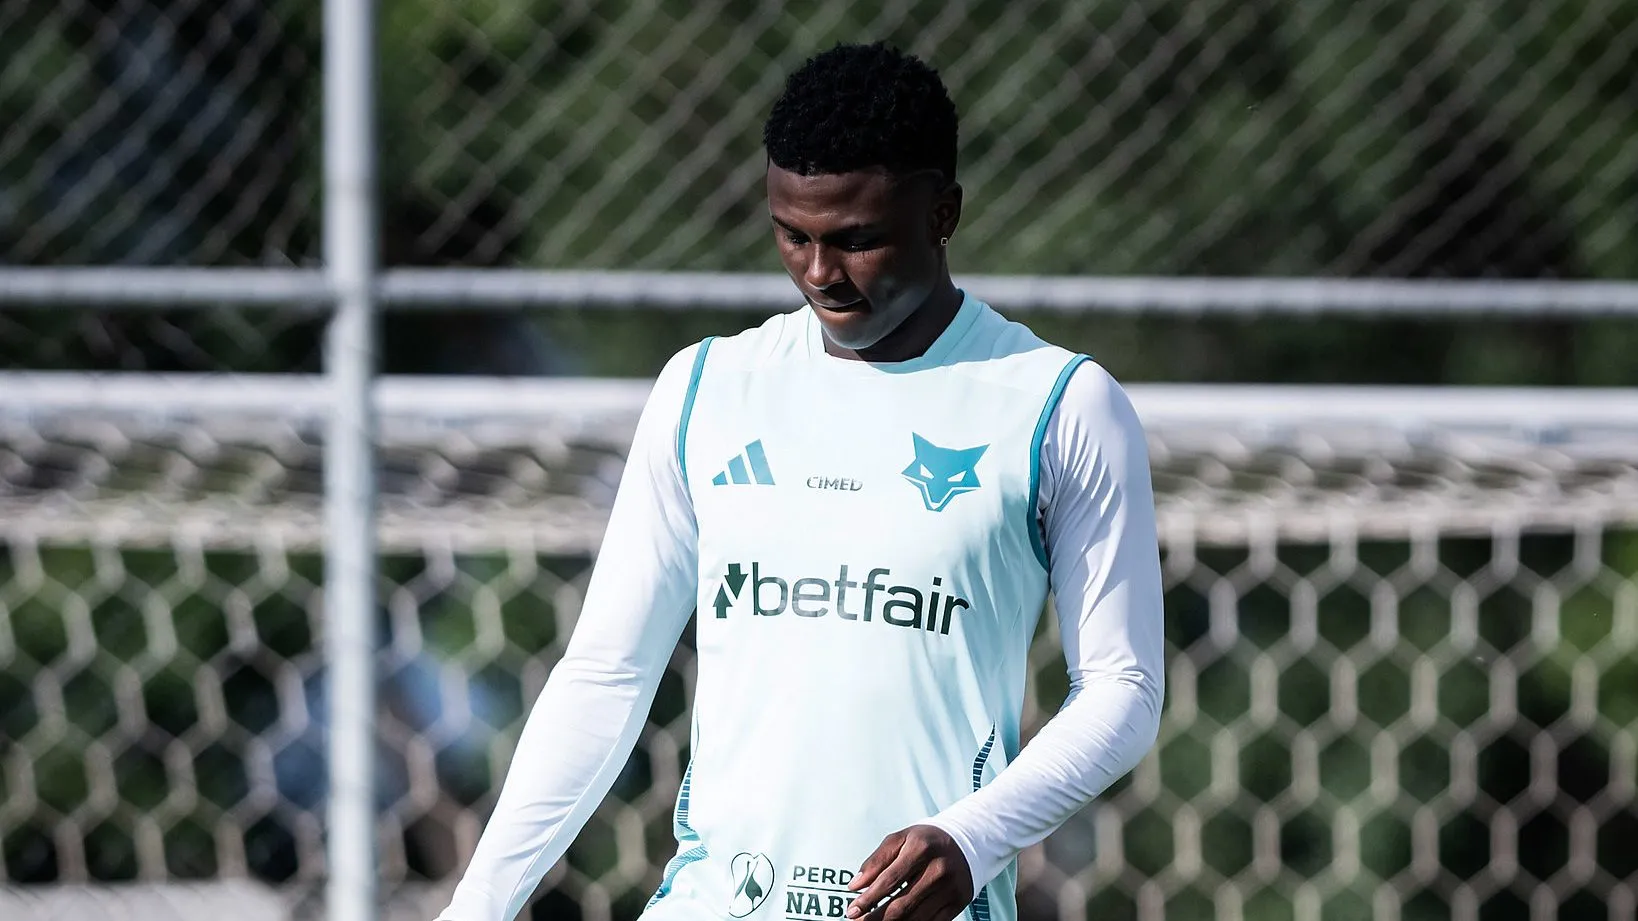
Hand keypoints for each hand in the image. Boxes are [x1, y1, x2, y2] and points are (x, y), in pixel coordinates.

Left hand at [845, 824, 973, 920]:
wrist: (966, 842)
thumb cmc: (925, 842)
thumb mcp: (900, 839)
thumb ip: (876, 860)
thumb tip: (855, 886)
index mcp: (921, 848)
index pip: (890, 880)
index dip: (868, 899)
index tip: (852, 910)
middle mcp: (938, 869)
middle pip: (902, 905)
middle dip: (875, 918)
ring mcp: (950, 888)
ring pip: (915, 919)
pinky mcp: (958, 903)